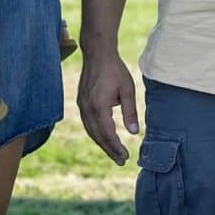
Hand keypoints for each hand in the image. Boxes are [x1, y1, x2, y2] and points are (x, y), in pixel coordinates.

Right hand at [77, 48, 138, 165]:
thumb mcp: (127, 90)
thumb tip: (134, 132)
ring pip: (90, 131)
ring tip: (113, 153)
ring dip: (102, 143)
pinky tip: (103, 137)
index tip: (126, 157)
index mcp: (99, 106)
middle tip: (121, 161)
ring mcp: (81, 106)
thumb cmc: (115, 70)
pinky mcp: (81, 102)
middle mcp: (87, 108)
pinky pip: (87, 123)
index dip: (116, 147)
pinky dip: (96, 134)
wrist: (97, 54)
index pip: (107, 134)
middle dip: (109, 150)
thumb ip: (130, 112)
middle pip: (97, 136)